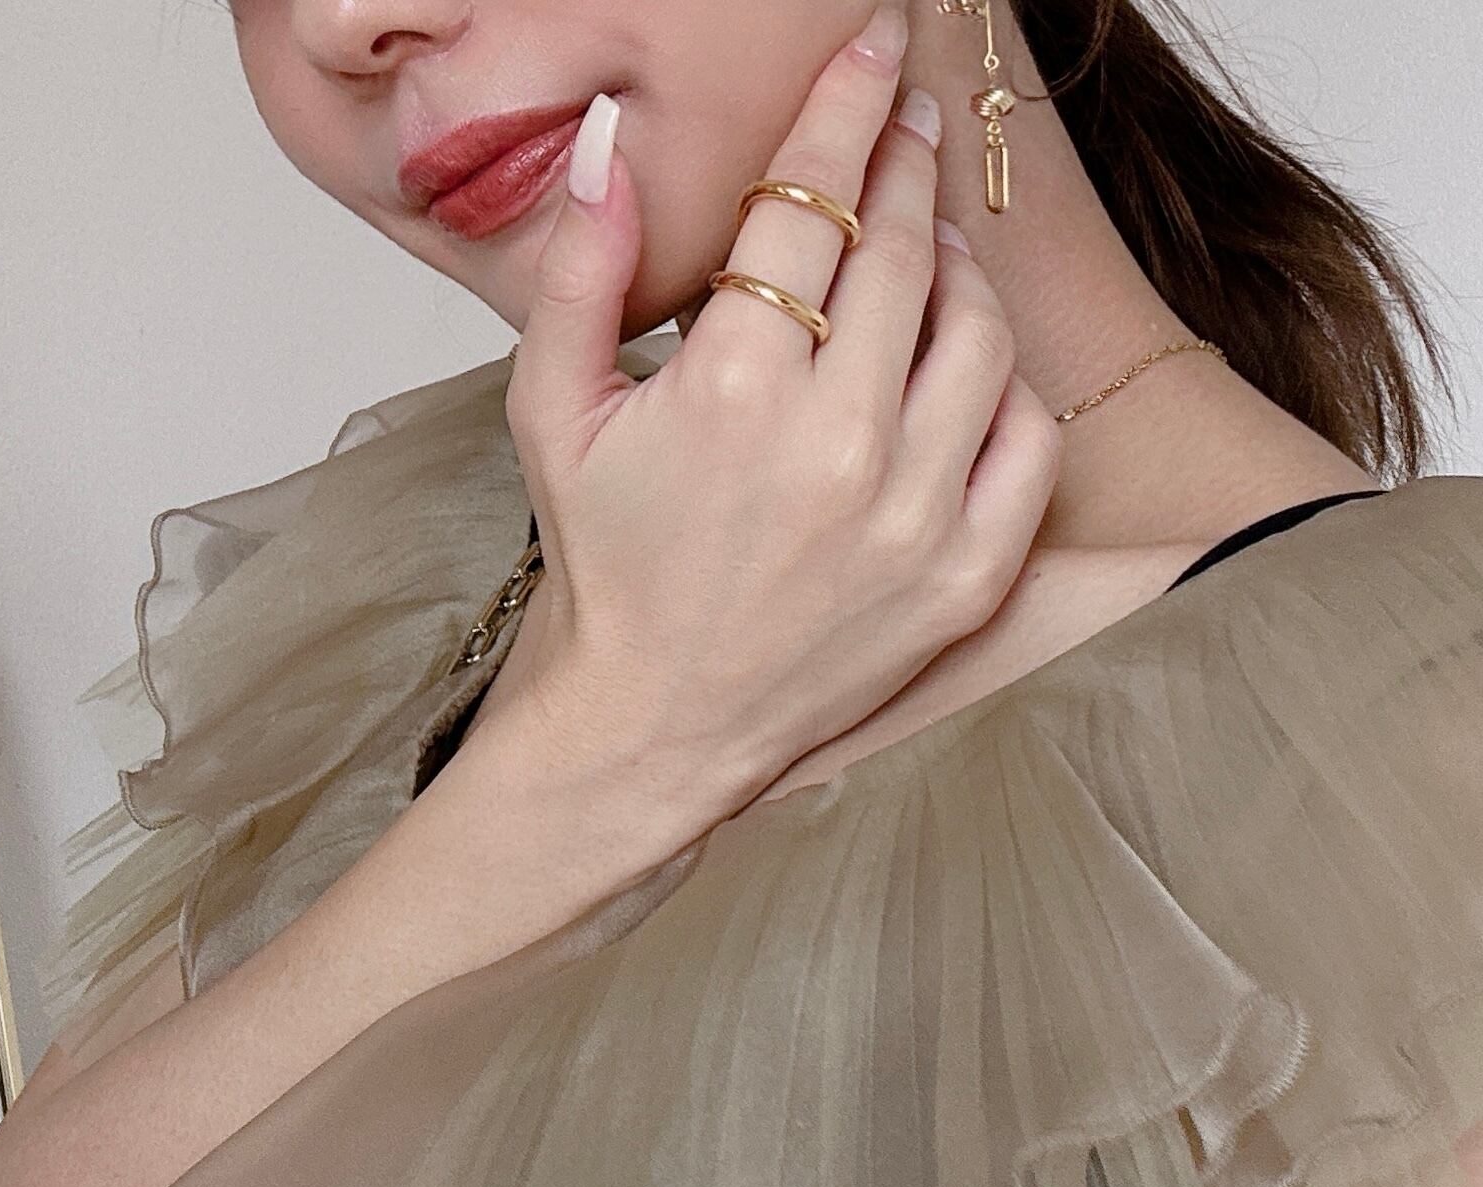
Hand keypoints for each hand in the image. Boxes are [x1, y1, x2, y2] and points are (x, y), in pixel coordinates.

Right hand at [498, 6, 1060, 819]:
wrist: (651, 726)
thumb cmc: (605, 574)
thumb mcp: (550, 416)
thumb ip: (580, 272)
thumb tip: (607, 141)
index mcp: (735, 388)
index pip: (811, 198)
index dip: (846, 105)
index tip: (874, 48)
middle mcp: (838, 444)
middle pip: (903, 249)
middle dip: (908, 165)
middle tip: (910, 126)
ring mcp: (913, 515)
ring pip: (980, 334)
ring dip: (959, 269)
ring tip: (929, 249)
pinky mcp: (961, 577)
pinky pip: (1027, 442)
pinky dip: (1006, 387)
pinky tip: (963, 370)